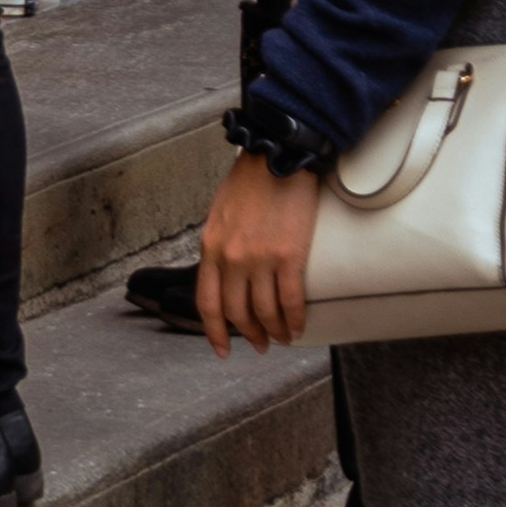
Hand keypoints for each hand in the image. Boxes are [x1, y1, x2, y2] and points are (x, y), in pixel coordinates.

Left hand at [195, 144, 323, 347]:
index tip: (222, 349)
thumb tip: (226, 275)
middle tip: (260, 346)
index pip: (206, 302)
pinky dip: (295, 319)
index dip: (214, 331)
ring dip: (274, 332)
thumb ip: (220, 248)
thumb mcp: (219, 216)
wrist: (278, 157)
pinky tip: (298, 327)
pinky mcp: (288, 256)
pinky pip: (290, 300)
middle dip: (249, 335)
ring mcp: (259, 259)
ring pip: (265, 312)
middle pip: (237, 312)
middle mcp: (231, 258)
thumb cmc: (250, 182)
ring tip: (282, 339)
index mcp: (210, 248)